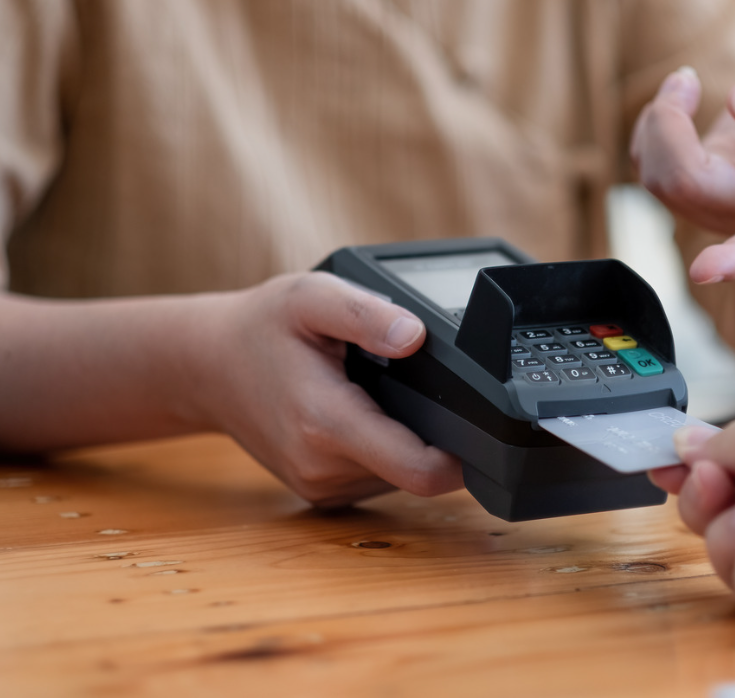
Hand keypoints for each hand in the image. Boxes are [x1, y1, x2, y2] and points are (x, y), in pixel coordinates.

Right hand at [193, 272, 462, 507]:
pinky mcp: (318, 492)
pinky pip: (375, 478)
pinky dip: (380, 450)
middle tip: (408, 388)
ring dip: (402, 442)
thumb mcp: (311, 297)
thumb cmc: (259, 329)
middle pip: (417, 473)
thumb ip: (367, 314)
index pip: (421, 471)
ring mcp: (319, 487)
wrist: (205, 366)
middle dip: (430, 435)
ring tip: (372, 395)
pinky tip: (359, 413)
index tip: (472, 425)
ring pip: (397, 478)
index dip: (459, 456)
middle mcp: (323, 468)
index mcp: (327, 424)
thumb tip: (416, 336)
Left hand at [631, 46, 734, 282]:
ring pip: (657, 178)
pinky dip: (649, 128)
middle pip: (685, 186)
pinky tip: (676, 104)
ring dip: (657, 123)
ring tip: (686, 85)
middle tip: (686, 80)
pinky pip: (646, 165)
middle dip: (667, 127)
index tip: (703, 272)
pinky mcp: (686, 193)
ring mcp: (712, 208)